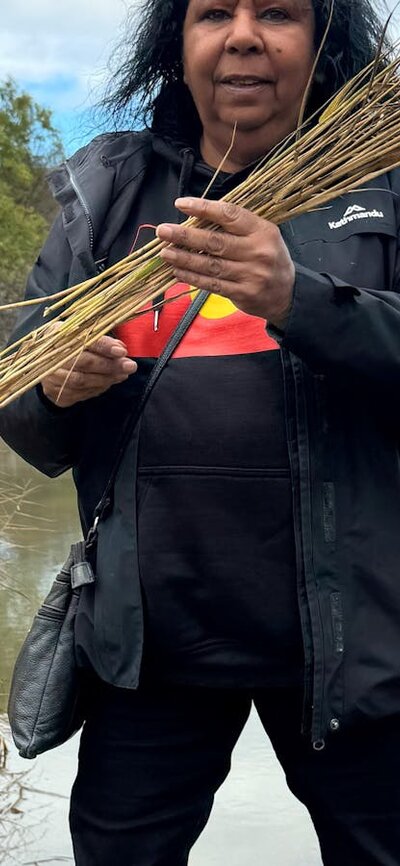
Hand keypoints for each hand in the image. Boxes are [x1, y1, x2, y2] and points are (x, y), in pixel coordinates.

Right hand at [41, 335, 136, 407]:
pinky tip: (109, 382)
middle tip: (130, 366)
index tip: (122, 351)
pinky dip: (98, 388)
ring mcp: (51, 376)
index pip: (83, 340)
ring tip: (123, 374)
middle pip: (83, 363)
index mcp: (58, 335)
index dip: (104, 346)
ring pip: (82, 381)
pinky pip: (79, 393)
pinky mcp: (54, 392)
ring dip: (106, 379)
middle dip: (110, 366)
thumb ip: (101, 340)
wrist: (43, 363)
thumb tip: (121, 349)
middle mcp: (51, 356)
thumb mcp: (81, 335)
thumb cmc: (69, 345)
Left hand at [157, 197, 294, 327]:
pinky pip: (212, 284)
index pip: (229, 215)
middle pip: (215, 242)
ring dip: (184, 259)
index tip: (180, 204)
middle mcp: (257, 252)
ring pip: (210, 265)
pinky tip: (177, 271)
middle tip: (163, 231)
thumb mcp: (262, 234)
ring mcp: (251, 275)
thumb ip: (235, 226)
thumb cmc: (269, 258)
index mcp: (262, 231)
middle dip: (185, 236)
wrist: (288, 293)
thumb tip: (197, 217)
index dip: (203, 208)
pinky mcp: (243, 294)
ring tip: (165, 252)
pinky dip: (192, 278)